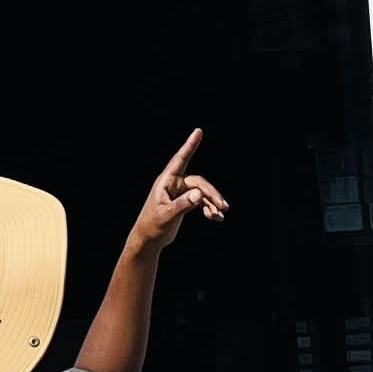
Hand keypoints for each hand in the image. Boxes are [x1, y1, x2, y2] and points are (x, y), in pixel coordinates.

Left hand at [125, 129, 228, 257]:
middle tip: (223, 206)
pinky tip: (215, 218)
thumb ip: (182, 205)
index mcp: (166, 181)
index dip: (189, 145)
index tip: (198, 131)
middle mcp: (174, 184)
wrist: (149, 239)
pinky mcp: (185, 202)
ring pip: (202, 192)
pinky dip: (209, 208)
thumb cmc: (152, 226)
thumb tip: (199, 195)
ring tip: (221, 215)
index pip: (180, 160)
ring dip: (212, 202)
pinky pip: (202, 201)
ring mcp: (181, 193)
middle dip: (211, 193)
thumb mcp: (166, 216)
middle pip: (198, 182)